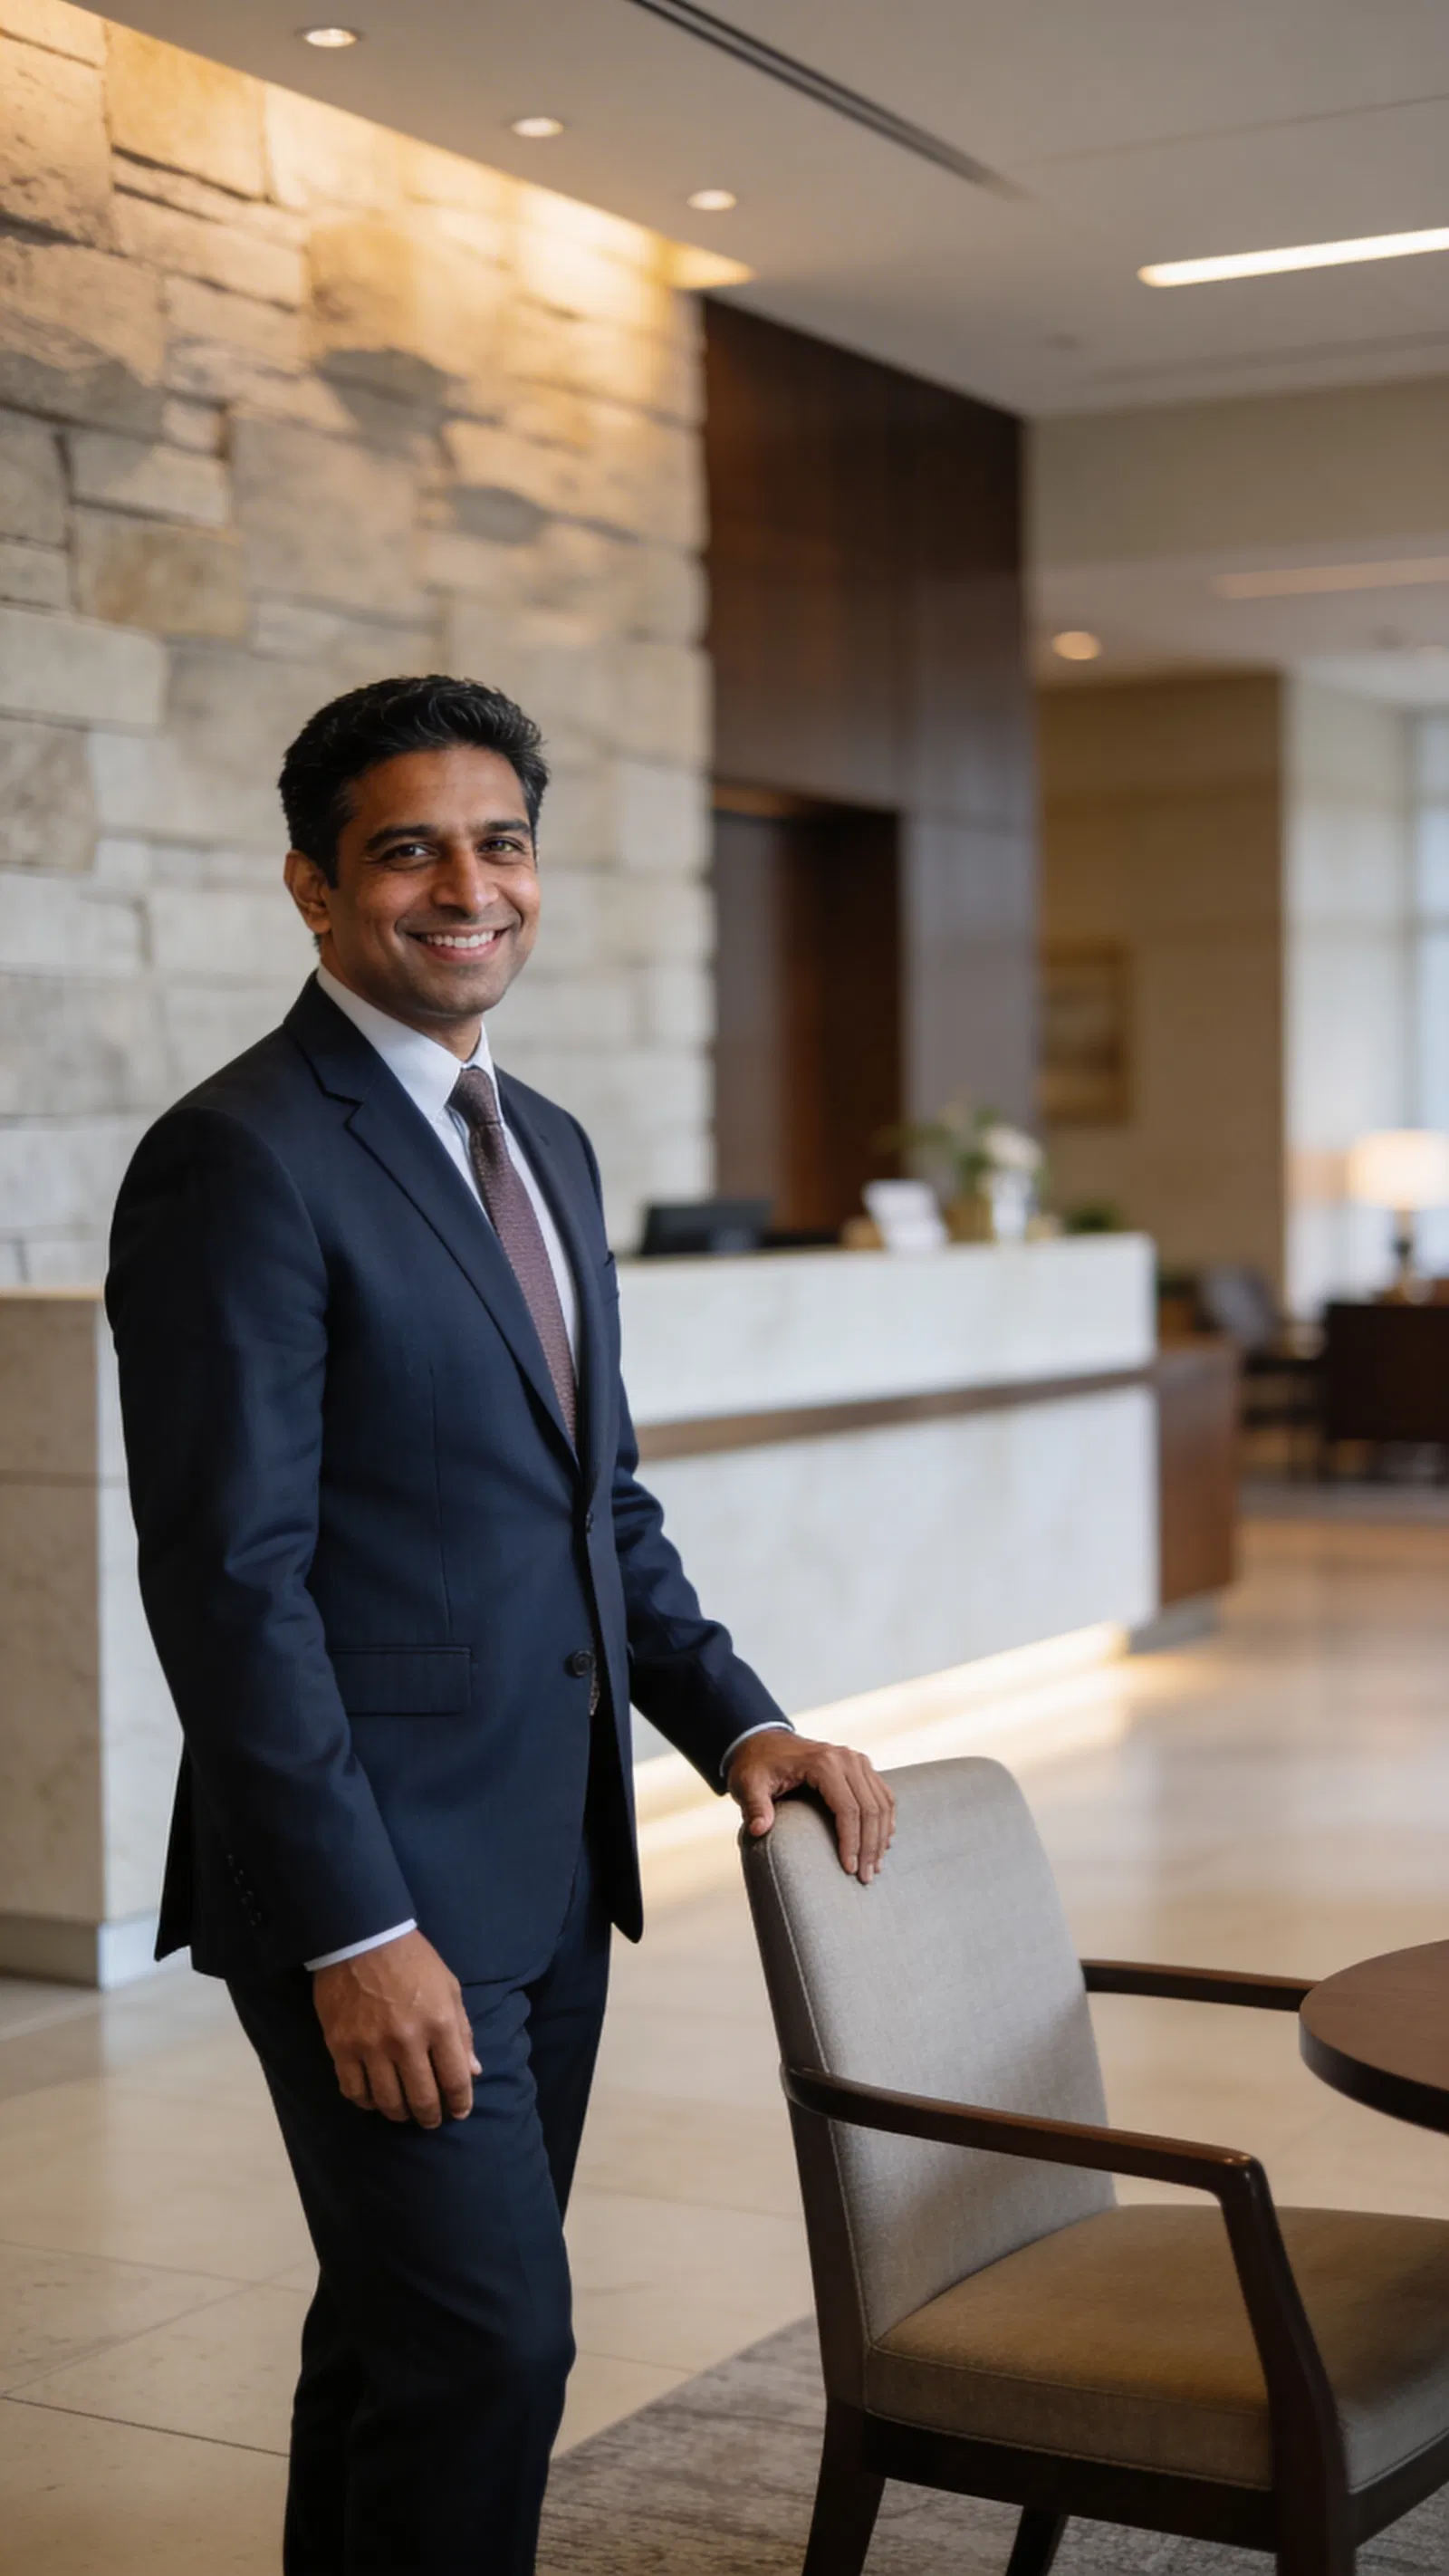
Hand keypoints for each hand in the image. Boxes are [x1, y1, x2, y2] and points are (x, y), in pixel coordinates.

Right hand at [312, 1928, 480, 2127]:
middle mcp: (406, 2040)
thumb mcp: (449, 1988)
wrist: (362, 1938)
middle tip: (431, 2120)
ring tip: (404, 2112)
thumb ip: (462, 2032)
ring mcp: (371, 2046)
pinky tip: (374, 2099)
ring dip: (399, 2113)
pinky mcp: (342, 2047)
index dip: (460, 2103)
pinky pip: (354, 2090)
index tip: (459, 2112)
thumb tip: (473, 2072)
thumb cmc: (413, 1961)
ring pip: (388, 2101)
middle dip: (431, 2116)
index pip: (455, 2079)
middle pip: (422, 2098)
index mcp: (439, 2023)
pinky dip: (366, 2102)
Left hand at [728, 1729, 895, 1882]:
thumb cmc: (756, 1766)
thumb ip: (755, 1807)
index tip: (849, 1869)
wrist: (763, 1742)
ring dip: (881, 1836)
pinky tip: (882, 1843)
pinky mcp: (860, 1765)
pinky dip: (885, 1820)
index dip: (851, 1842)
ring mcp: (856, 1760)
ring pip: (882, 1802)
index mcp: (823, 1762)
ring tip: (874, 1866)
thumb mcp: (748, 1784)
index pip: (848, 1808)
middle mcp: (846, 1758)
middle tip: (865, 1877)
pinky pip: (882, 1794)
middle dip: (870, 1846)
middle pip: (870, 1808)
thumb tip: (759, 1829)